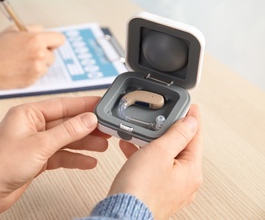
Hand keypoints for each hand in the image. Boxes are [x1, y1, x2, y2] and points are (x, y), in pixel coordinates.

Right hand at [0, 25, 65, 88]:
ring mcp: (37, 69)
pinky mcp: (32, 80)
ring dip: (39, 64)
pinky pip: (39, 75)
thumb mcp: (13, 30)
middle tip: (28, 53)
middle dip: (44, 53)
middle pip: (53, 54)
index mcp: (36, 39)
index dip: (53, 41)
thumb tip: (44, 32)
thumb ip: (32, 29)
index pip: (59, 39)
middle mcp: (40, 54)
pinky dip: (32, 73)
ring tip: (22, 61)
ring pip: (46, 66)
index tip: (48, 43)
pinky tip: (19, 69)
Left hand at [0, 96, 108, 218]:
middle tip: (106, 128)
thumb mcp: (40, 145)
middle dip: (87, 126)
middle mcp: (32, 126)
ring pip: (65, 139)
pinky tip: (88, 161)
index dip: (84, 105)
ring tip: (102, 145)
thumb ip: (67, 132)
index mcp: (28, 114)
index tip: (101, 104)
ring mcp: (34, 143)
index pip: (62, 105)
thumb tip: (88, 119)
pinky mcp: (36, 159)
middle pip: (66, 122)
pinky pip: (60, 155)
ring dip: (84, 143)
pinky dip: (74, 158)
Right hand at [109, 105, 201, 219]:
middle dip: (168, 132)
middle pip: (181, 148)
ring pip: (165, 158)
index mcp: (191, 172)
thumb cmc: (140, 188)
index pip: (195, 138)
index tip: (190, 108)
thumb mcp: (160, 151)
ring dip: (152, 144)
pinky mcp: (156, 192)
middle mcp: (185, 183)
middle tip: (163, 119)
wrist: (122, 212)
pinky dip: (145, 157)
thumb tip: (191, 122)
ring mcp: (171, 189)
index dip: (192, 120)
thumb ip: (177, 134)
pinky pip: (154, 168)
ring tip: (140, 134)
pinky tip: (132, 150)